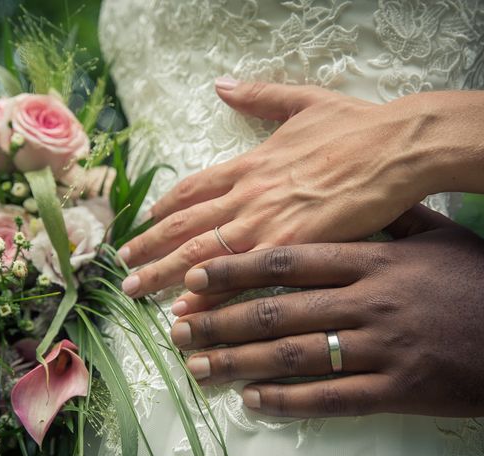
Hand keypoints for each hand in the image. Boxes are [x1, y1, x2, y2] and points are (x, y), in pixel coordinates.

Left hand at [119, 82, 483, 297]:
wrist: (396, 148)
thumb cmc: (356, 126)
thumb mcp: (303, 101)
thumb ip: (259, 96)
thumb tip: (222, 85)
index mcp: (249, 163)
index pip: (192, 188)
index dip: (165, 206)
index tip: (146, 221)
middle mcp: (246, 195)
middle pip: (183, 224)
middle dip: (149, 245)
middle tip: (123, 264)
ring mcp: (263, 223)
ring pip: (199, 251)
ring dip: (162, 271)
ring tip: (134, 287)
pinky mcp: (288, 249)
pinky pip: (238, 276)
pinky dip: (209, 292)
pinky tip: (186, 307)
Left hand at [170, 206, 483, 417]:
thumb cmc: (476, 280)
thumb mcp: (435, 235)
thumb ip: (385, 221)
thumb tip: (345, 206)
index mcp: (371, 259)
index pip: (287, 262)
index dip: (235, 271)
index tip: (195, 280)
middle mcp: (368, 301)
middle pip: (278, 311)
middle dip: (220, 322)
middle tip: (178, 330)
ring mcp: (382, 348)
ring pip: (294, 357)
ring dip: (238, 362)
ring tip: (198, 366)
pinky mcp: (399, 390)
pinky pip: (331, 399)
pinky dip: (287, 401)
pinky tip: (252, 400)